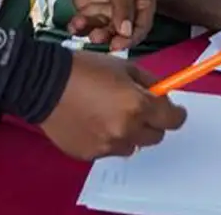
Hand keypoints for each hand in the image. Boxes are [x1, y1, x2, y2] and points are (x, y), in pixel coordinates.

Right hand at [39, 52, 187, 160]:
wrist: (45, 85)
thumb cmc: (84, 70)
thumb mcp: (123, 66)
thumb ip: (148, 82)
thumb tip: (161, 93)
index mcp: (137, 105)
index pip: (173, 120)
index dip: (176, 113)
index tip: (173, 110)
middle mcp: (126, 129)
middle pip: (156, 136)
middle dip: (152, 122)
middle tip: (139, 109)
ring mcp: (108, 145)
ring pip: (133, 144)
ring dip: (129, 132)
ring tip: (110, 113)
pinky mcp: (90, 154)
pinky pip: (109, 149)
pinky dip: (107, 138)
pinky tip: (93, 121)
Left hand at [64, 0, 156, 52]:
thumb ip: (123, 7)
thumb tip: (126, 32)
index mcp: (141, 2)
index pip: (141, 27)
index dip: (131, 39)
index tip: (119, 45)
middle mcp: (126, 11)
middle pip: (121, 34)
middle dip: (110, 38)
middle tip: (98, 38)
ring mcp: (107, 12)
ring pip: (103, 33)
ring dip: (94, 34)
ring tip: (85, 28)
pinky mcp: (90, 12)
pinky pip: (86, 27)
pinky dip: (80, 28)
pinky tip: (74, 24)